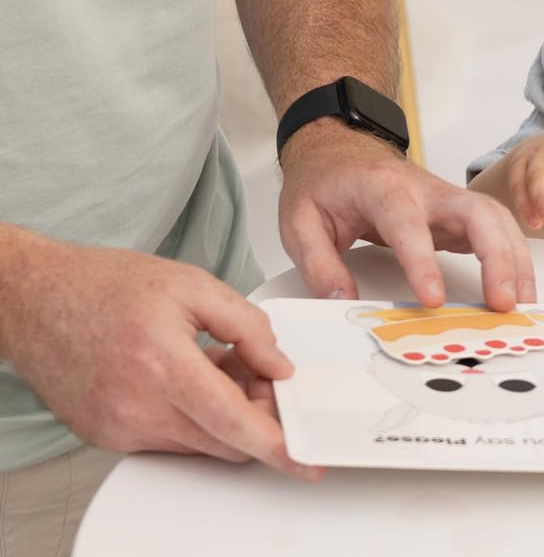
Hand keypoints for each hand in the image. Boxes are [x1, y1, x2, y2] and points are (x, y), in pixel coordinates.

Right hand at [0, 235, 315, 477]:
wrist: (40, 299)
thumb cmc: (108, 286)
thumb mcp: (195, 285)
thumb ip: (248, 326)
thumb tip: (278, 365)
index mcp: (162, 363)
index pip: (232, 421)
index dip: (275, 443)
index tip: (303, 458)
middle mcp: (137, 407)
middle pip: (222, 440)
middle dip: (255, 415)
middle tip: (261, 372)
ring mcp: (119, 428)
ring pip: (199, 443)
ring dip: (223, 414)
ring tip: (218, 361)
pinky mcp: (108, 437)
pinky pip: (170, 440)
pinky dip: (193, 417)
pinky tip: (189, 376)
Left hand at [278, 122, 535, 310]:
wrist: (340, 151)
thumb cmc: (324, 184)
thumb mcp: (298, 221)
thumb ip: (318, 264)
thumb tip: (344, 301)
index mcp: (382, 189)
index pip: (408, 223)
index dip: (423, 261)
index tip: (432, 299)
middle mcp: (425, 190)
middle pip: (476, 212)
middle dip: (496, 257)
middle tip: (503, 302)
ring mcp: (447, 199)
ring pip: (496, 218)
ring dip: (515, 259)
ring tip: (522, 304)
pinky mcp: (458, 213)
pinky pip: (497, 229)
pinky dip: (514, 257)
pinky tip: (520, 289)